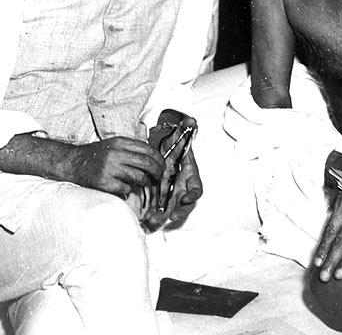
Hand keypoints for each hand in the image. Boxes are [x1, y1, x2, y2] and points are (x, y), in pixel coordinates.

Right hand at [69, 136, 163, 196]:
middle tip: (158, 177)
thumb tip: (155, 159)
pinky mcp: (104, 183)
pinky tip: (120, 187)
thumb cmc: (96, 155)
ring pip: (139, 178)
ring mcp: (109, 169)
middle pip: (147, 163)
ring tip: (137, 182)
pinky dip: (126, 190)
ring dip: (142, 182)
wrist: (73, 163)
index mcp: (120, 142)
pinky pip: (126, 189)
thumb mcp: (114, 145)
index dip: (159, 159)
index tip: (162, 165)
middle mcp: (115, 154)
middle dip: (157, 172)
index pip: (148, 149)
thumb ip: (132, 149)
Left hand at [144, 110, 202, 228]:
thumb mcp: (180, 132)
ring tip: (153, 220)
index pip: (197, 187)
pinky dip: (153, 212)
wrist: (163, 143)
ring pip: (171, 208)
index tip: (186, 198)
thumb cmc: (174, 140)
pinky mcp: (160, 193)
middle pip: (185, 204)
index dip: (193, 194)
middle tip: (171, 216)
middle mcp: (183, 185)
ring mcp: (172, 191)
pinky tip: (144, 217)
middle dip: (180, 211)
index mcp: (190, 173)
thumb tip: (191, 121)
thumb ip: (186, 126)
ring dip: (163, 215)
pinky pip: (158, 206)